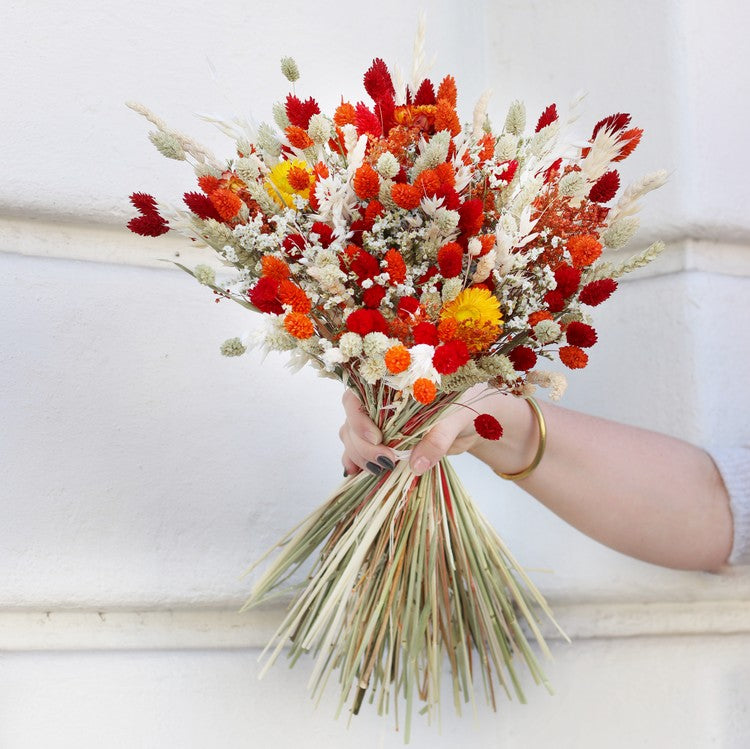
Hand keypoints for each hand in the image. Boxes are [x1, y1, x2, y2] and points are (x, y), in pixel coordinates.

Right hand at [340, 385, 491, 475]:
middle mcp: (379, 403)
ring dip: (359, 457)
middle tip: (386, 461)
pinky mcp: (384, 443)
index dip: (358, 418)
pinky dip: (355, 463)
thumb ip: (436, 439)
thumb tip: (416, 464)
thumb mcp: (454, 419)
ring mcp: (379, 424)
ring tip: (380, 470)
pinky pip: (360, 451)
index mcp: (391, 385)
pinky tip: (354, 473)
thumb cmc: (466, 406)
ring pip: (352, 438)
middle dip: (363, 445)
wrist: (476, 422)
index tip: (376, 438)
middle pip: (351, 422)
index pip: (357, 397)